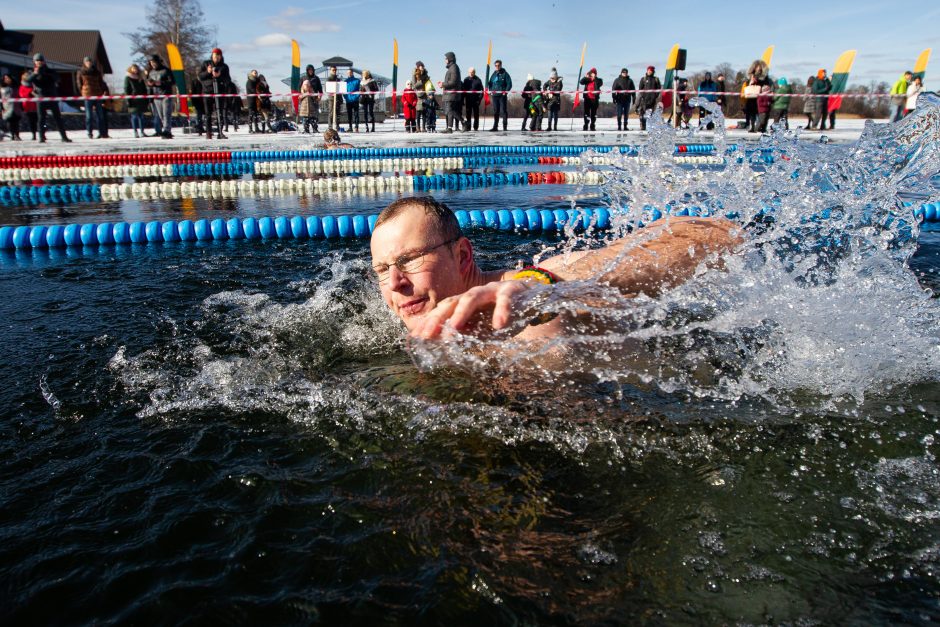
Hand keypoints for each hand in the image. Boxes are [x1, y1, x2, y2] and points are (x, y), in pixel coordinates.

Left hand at [410, 280, 531, 339]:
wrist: (536, 300)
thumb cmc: (507, 317)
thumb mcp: (486, 330)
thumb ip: (469, 335)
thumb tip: (447, 344)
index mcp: (467, 303)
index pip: (444, 311)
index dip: (430, 322)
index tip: (417, 337)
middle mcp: (476, 294)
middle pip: (452, 302)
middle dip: (439, 318)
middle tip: (429, 335)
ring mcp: (493, 290)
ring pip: (473, 297)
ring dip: (462, 312)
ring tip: (455, 328)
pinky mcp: (512, 290)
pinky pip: (504, 300)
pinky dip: (502, 312)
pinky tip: (499, 326)